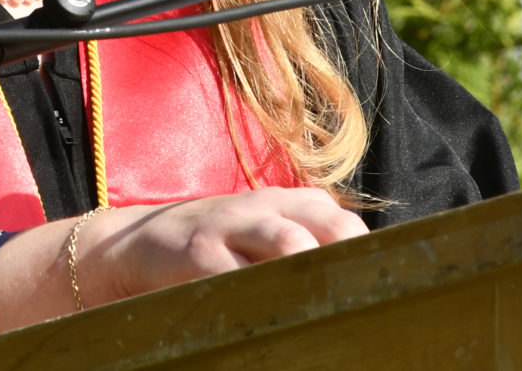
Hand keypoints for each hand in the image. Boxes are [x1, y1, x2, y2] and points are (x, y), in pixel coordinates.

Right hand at [0, 188, 364, 330]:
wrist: (133, 245)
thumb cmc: (214, 247)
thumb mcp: (262, 235)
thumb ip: (306, 247)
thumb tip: (361, 284)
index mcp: (289, 203)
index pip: (344, 222)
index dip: (368, 254)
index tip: (388, 288)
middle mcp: (267, 207)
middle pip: (329, 224)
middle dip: (351, 260)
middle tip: (368, 299)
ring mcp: (232, 226)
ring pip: (289, 243)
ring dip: (313, 272)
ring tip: (331, 307)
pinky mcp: (198, 252)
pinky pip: (236, 274)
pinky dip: (257, 296)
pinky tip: (271, 318)